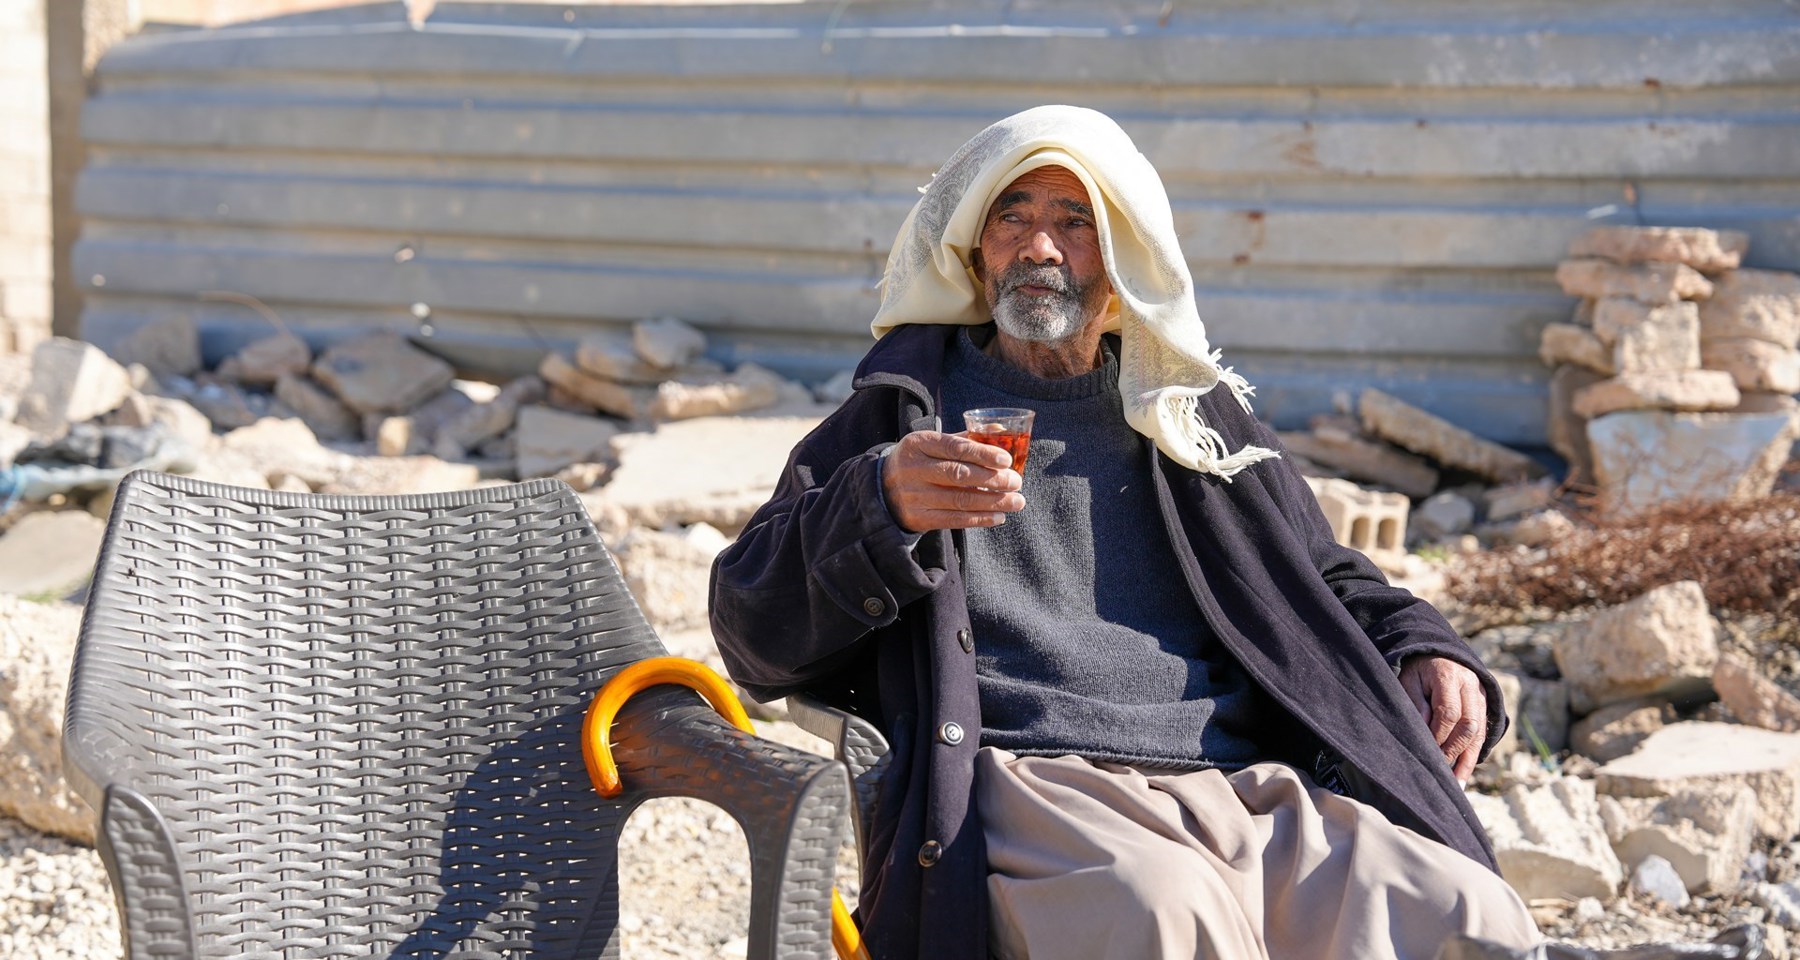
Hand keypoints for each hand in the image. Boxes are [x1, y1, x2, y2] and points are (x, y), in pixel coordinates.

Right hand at [881, 431, 1024, 532]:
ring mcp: (914, 496)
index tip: (1006, 460)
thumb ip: (964, 439)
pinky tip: (999, 516)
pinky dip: (979, 519)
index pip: (953, 448)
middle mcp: (913, 469)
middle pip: (958, 475)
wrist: (883, 489)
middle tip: (1016, 482)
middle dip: (993, 479)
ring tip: (1016, 501)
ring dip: (993, 502)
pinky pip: (953, 520)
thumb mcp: (933, 444)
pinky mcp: (918, 518)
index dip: (982, 454)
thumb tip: (999, 430)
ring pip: (959, 500)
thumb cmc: (919, 461)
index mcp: (919, 443)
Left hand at [1398, 655, 1487, 782]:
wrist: (1435, 651)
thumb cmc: (1415, 669)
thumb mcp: (1407, 680)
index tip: (1426, 752)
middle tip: (1439, 771)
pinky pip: (1482, 733)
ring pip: (1480, 732)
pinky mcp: (1484, 704)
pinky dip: (1472, 753)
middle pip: (1469, 725)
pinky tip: (1462, 772)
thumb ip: (1415, 704)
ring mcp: (1481, 694)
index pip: (1448, 712)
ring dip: (1467, 759)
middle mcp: (1470, 685)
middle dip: (1454, 750)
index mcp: (1448, 676)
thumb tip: (1426, 734)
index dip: (1438, 735)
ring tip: (1455, 784)